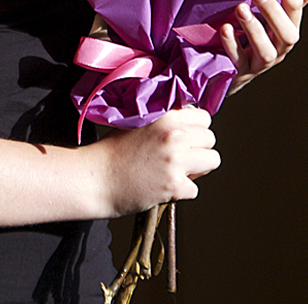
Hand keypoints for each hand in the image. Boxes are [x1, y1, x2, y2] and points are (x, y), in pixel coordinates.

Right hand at [95, 106, 219, 215]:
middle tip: (178, 155)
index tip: (184, 135)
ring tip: (175, 170)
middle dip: (198, 147)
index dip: (194, 127)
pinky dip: (181, 190)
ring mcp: (176, 161)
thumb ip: (163, 119)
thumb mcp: (135, 123)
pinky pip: (195, 188)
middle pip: (210, 139)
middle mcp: (173, 136)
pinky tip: (162, 185)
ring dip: (197, 168)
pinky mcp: (175, 186)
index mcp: (164, 117)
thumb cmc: (111, 151)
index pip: (203, 117)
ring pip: (212, 161)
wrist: (94, 178)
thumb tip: (189, 122)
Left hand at [221, 0, 307, 93]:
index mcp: (290, 28)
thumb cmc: (262, 33)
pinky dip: (232, 45)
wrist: (236, 67)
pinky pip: (239, 61)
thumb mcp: (279, 14)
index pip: (295, 8)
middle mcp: (280, 46)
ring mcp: (262, 61)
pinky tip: (224, 28)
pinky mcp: (243, 71)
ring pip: (266, 51)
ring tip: (240, 9)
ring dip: (254, 29)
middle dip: (273, 12)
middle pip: (286, 33)